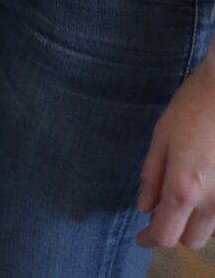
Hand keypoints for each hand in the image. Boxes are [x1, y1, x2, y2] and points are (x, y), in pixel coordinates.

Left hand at [136, 53, 214, 248]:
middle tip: (163, 210)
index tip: (141, 237)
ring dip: (195, 223)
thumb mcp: (161, 137)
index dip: (150, 239)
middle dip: (174, 230)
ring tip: (186, 196)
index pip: (165, 235)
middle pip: (191, 240)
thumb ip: (151, 176)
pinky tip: (205, 189)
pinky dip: (212, 212)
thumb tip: (144, 208)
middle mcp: (212, 203)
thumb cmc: (191, 108)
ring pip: (211, 231)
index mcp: (184, 189)